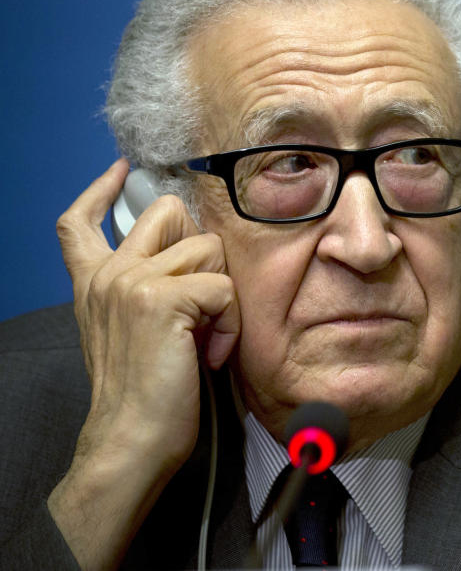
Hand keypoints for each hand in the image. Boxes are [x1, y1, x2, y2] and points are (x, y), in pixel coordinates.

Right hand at [47, 159, 240, 569]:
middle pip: (169, 213)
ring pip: (208, 249)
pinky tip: (210, 353)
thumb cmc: (144, 393)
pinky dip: (229, 322)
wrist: (131, 439)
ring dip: (221, 295)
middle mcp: (108, 273)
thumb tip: (188, 255)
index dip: (101, 190)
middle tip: (200, 300)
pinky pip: (224, 287)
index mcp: (95, 282)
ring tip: (204, 338)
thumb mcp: (129, 332)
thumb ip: (143, 290)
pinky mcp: (162, 299)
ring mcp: (131, 282)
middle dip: (201, 247)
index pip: (80, 221)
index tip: (121, 171)